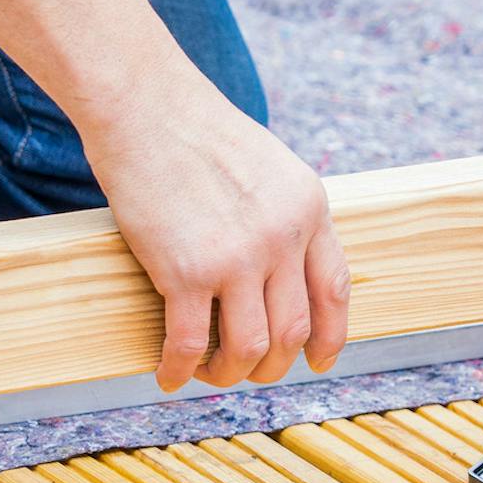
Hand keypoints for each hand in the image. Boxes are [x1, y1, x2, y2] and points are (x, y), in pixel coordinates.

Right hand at [84, 75, 350, 392]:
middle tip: (251, 371)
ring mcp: (238, 257)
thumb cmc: (199, 132)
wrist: (147, 107)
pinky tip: (169, 375)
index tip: (319, 360)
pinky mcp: (185, 270)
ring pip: (251, 347)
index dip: (331, 335)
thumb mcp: (271, 167)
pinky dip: (180, 369)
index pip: (335, 289)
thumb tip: (282, 269)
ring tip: (210, 373)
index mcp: (310, 209)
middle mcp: (283, 237)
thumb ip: (285, 215)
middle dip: (274, 364)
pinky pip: (191, 342)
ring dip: (231, 373)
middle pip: (294, 329)